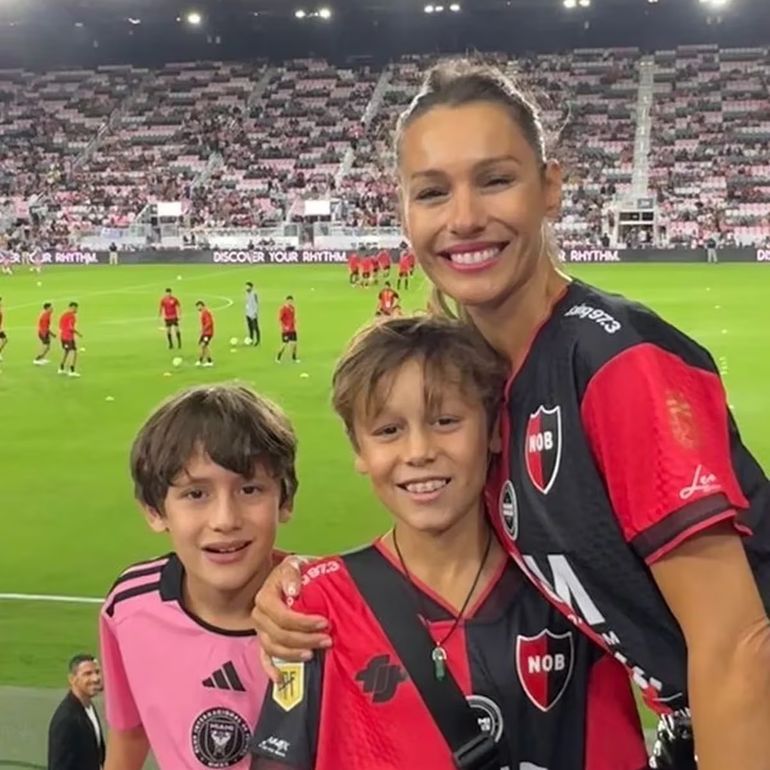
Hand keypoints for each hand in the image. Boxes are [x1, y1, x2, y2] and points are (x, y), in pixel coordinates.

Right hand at [252, 556, 331, 682]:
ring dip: (295, 654)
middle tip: (327, 639)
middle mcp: (260, 614)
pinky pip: (264, 657)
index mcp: (266, 596)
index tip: (323, 622)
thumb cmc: (295, 571)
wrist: (290, 576)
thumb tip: (293, 590)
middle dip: (305, 639)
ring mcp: (261, 629)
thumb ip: (293, 574)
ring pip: (274, 648)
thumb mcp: (295, 563)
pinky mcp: (264, 639)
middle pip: (279, 634)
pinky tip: (280, 678)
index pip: (282, 615)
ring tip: (314, 652)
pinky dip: (271, 669)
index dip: (303, 622)